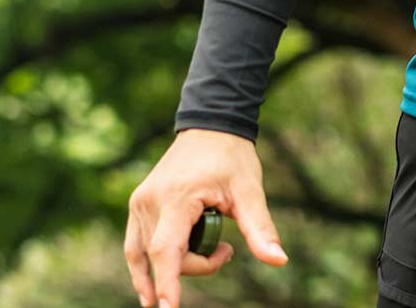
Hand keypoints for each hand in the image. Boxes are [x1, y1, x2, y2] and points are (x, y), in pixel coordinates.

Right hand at [125, 129, 287, 307]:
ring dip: (169, 270)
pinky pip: (136, 245)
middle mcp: (150, 202)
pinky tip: (150, 289)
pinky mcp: (138, 204)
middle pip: (163, 256)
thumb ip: (260, 228)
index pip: (166, 250)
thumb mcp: (250, 191)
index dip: (167, 282)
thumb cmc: (231, 157)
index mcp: (176, 198)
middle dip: (194, 266)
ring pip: (146, 254)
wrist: (210, 126)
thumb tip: (279, 261)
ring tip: (190, 278)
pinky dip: (145, 265)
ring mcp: (139, 203)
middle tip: (226, 250)